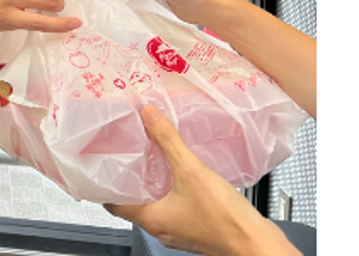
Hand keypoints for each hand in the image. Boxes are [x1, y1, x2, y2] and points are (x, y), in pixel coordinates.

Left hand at [104, 105, 299, 255]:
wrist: (256, 244)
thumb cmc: (224, 219)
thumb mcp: (191, 172)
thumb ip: (168, 141)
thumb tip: (148, 115)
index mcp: (151, 220)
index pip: (113, 204)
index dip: (104, 185)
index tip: (101, 165)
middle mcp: (161, 229)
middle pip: (133, 204)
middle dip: (130, 180)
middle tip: (127, 156)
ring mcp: (179, 232)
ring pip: (156, 206)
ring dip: (152, 186)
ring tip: (153, 160)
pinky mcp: (196, 230)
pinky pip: (176, 209)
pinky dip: (172, 193)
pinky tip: (182, 175)